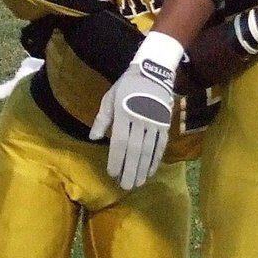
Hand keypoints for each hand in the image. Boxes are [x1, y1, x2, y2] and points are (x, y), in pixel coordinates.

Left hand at [89, 31, 183, 188]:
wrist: (153, 71)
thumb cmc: (127, 85)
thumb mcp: (110, 98)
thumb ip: (102, 119)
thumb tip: (92, 138)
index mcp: (124, 113)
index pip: (120, 141)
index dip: (116, 159)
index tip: (112, 173)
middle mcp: (140, 119)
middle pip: (135, 149)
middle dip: (130, 169)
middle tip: (126, 186)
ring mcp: (155, 121)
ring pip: (149, 149)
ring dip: (143, 168)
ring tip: (138, 182)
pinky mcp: (165, 122)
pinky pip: (161, 144)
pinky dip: (156, 158)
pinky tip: (151, 170)